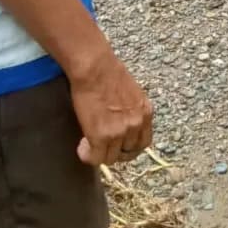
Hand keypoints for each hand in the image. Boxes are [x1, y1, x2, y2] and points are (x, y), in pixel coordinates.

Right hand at [68, 47, 153, 165]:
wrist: (95, 69)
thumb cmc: (109, 73)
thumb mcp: (132, 93)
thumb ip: (132, 111)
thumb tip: (123, 122)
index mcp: (145, 113)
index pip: (143, 142)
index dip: (130, 147)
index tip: (119, 145)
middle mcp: (136, 125)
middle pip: (128, 153)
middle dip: (115, 151)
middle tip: (103, 146)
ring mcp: (119, 132)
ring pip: (111, 158)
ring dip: (100, 154)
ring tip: (89, 144)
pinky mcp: (101, 137)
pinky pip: (96, 158)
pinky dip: (88, 156)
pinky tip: (82, 147)